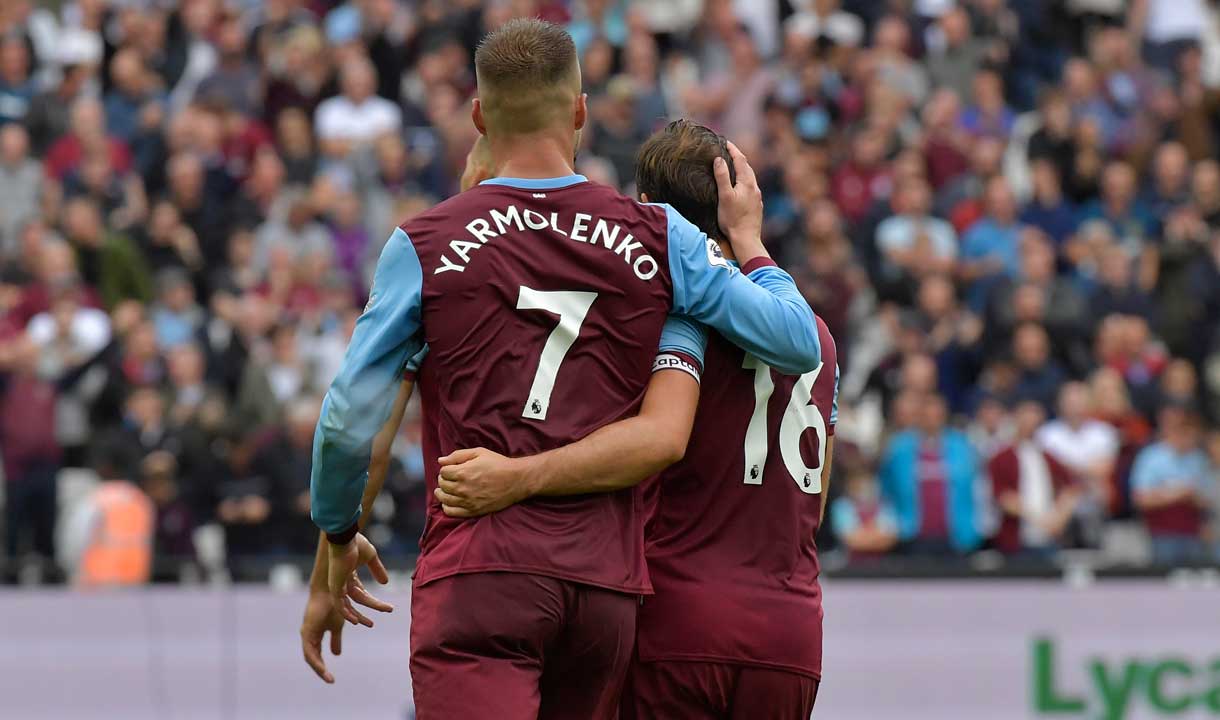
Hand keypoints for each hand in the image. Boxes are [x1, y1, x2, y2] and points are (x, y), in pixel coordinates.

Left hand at [300, 585, 344, 683]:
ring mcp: (306, 634)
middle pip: (312, 659)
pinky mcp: (307, 632)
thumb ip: (335, 640)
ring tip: (328, 677)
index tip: (332, 677)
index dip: (323, 666)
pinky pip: (309, 652)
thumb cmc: (333, 606)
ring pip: (310, 657)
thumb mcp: (337, 627)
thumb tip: (336, 654)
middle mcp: (308, 636)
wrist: (331, 591)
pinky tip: (322, 667)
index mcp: (314, 636)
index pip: (316, 655)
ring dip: (318, 669)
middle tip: (330, 680)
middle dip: (321, 671)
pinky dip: (316, 661)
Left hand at [327, 533, 393, 626]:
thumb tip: (385, 583)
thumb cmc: (356, 543)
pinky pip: (339, 604)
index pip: (363, 593)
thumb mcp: (371, 557)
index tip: (389, 607)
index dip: (375, 602)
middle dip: (372, 607)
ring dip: (358, 615)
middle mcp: (343, 582)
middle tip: (386, 612)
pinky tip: (355, 621)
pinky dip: (346, 613)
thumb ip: (377, 570)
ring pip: (348, 606)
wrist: (345, 538)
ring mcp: (338, 585)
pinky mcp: (335, 587)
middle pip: (358, 600)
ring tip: (369, 624)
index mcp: (350, 575)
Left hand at [434, 448, 533, 517]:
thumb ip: (457, 456)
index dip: (446, 469)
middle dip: (443, 480)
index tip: (451, 469)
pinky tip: (450, 501)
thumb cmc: (498, 464)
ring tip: (446, 489)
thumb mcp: (479, 453)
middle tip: (450, 478)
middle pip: (442, 485)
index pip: (443, 472)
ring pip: (444, 499)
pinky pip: (451, 512)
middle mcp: (463, 488)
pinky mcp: (473, 511)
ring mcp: (467, 501)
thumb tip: (440, 460)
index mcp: (463, 472)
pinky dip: (446, 506)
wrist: (516, 480)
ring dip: (442, 493)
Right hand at [714, 141, 763, 257]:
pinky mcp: (756, 205)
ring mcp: (757, 197)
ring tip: (731, 167)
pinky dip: (743, 181)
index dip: (732, 149)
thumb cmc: (733, 219)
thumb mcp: (724, 196)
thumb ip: (722, 177)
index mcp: (747, 183)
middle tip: (726, 152)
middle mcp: (755, 187)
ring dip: (741, 169)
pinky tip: (738, 187)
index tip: (724, 142)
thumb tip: (719, 159)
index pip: (741, 159)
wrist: (746, 239)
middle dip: (737, 157)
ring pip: (749, 178)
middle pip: (747, 167)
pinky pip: (750, 187)